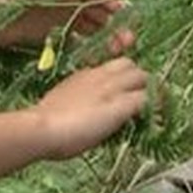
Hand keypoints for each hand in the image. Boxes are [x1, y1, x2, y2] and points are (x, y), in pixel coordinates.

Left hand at [0, 0, 132, 53]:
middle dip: (117, 26)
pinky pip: (74, 42)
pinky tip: (96, 61)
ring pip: (90, 28)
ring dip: (106, 39)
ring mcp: (58, 17)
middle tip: (129, 44)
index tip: (134, 19)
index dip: (118, 4)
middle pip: (99, 12)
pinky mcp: (48, 34)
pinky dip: (87, 50)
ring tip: (117, 55)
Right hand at [32, 57, 148, 158]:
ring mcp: (111, 89)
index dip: (119, 77)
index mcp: (82, 76)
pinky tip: (149, 121)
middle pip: (130, 65)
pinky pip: (146, 99)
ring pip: (142, 76)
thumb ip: (74, 103)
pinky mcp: (120, 106)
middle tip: (137, 100)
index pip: (110, 67)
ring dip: (147, 90)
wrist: (41, 128)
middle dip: (137, 80)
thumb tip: (79, 114)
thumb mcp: (59, 105)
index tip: (119, 93)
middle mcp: (98, 76)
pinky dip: (151, 107)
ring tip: (147, 109)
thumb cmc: (42, 123)